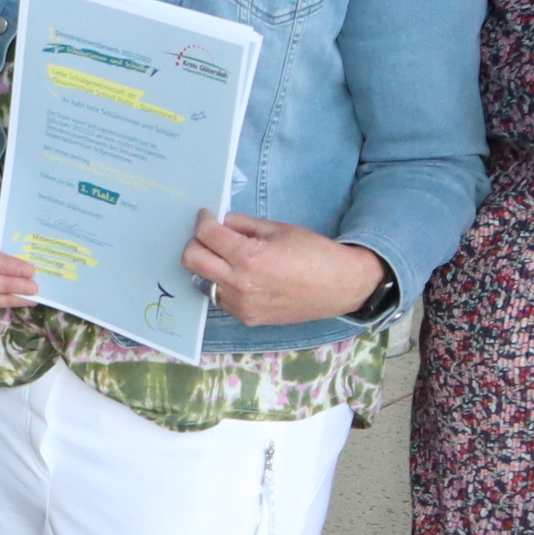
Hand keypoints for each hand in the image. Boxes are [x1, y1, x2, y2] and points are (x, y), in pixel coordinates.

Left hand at [180, 215, 383, 328]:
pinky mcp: (247, 318)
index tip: (207, 217)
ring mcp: (242, 305)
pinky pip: (220, 297)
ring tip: (227, 257)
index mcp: (249, 257)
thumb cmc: (314, 254)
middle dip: (195, 242)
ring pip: (202, 280)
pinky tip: (240, 275)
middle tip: (208, 235)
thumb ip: (243, 224)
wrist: (341, 287)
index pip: (206, 235)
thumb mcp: (278, 229)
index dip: (203, 221)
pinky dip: (222, 283)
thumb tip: (220, 222)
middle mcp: (240, 284)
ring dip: (208, 265)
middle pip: (192, 260)